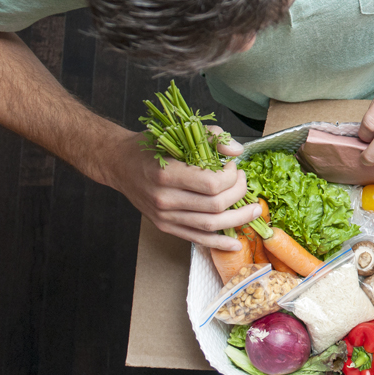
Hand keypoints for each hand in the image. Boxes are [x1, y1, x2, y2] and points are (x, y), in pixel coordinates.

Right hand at [105, 126, 260, 250]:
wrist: (119, 164)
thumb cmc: (148, 147)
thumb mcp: (176, 132)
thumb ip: (210, 137)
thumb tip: (236, 150)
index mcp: (166, 174)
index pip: (210, 184)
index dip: (230, 177)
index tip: (233, 167)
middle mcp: (164, 199)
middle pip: (214, 205)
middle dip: (238, 194)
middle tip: (244, 182)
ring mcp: (164, 216)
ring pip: (210, 224)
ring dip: (237, 219)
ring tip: (254, 211)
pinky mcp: (165, 227)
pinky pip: (197, 238)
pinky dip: (218, 242)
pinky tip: (235, 241)